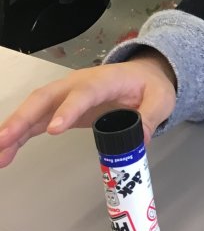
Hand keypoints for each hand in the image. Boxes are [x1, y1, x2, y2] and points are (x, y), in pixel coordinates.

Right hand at [0, 53, 176, 167]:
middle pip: (45, 98)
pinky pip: (34, 122)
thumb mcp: (160, 99)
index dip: (68, 109)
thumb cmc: (149, 86)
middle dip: (23, 118)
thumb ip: (150, 117)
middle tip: (4, 140)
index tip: (54, 129)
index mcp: (104, 80)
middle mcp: (77, 85)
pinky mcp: (59, 109)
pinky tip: (5, 154)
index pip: (83, 93)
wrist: (142, 76)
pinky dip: (18, 137)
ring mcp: (64, 96)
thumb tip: (140, 141)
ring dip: (13, 130)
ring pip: (33, 110)